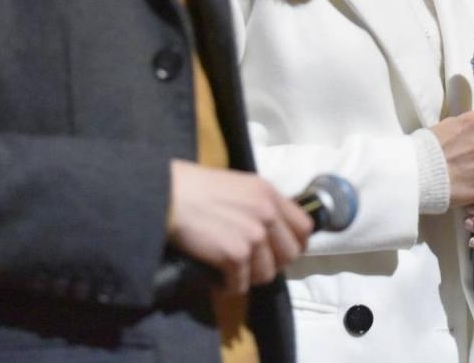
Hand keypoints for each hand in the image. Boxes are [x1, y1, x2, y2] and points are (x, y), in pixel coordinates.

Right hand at [166, 161, 312, 294]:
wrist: (168, 195)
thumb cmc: (196, 188)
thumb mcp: (240, 187)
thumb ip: (260, 206)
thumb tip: (272, 233)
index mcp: (270, 193)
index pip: (305, 227)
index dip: (295, 244)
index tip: (279, 253)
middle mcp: (268, 213)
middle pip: (290, 255)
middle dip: (272, 264)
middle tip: (251, 265)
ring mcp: (254, 234)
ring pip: (267, 274)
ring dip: (248, 277)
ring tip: (231, 272)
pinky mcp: (235, 254)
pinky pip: (241, 284)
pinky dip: (228, 286)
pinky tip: (217, 279)